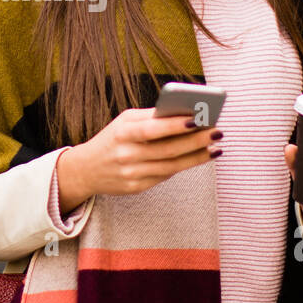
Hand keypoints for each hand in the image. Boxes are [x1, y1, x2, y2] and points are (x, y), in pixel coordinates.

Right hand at [56, 108, 220, 211]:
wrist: (86, 169)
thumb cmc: (113, 138)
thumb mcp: (125, 122)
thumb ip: (151, 118)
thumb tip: (186, 114)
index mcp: (122, 132)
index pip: (151, 129)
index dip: (174, 125)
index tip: (198, 118)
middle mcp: (126, 155)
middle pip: (167, 150)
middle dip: (195, 141)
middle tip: (217, 132)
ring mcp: (131, 174)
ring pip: (170, 167)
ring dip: (196, 157)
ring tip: (215, 147)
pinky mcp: (135, 188)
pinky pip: (164, 176)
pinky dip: (183, 167)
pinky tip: (199, 158)